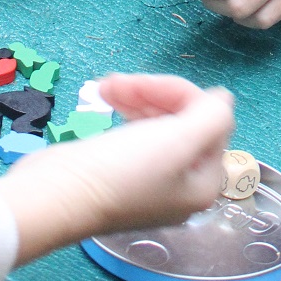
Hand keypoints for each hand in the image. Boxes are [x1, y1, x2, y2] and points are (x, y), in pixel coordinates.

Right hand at [0, 74, 234, 263]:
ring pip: (158, 121)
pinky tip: (106, 96)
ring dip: (136, 95)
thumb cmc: (123, 169)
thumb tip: (223, 99)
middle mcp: (182, 186)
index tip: (147, 85)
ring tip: (106, 87)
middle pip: (184, 120)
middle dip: (154, 94)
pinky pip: (136, 130)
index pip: (210, 121)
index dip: (181, 95)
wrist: (57, 196)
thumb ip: (214, 116)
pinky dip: (125, 109)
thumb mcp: (180, 139)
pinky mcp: (122, 173)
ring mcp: (151, 181)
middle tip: (116, 83)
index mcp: (203, 183)